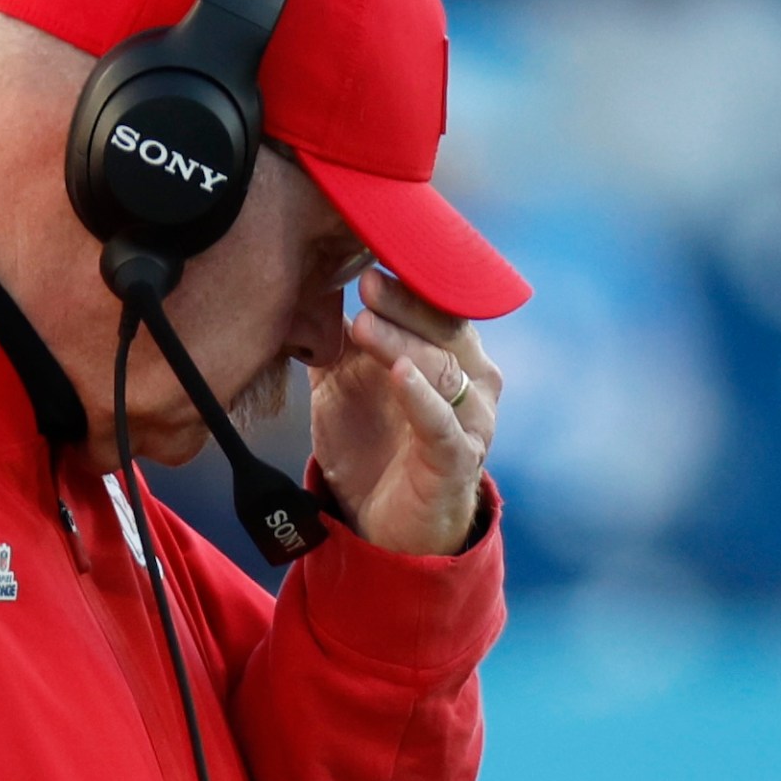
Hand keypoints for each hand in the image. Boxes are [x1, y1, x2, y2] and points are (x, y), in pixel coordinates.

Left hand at [311, 270, 501, 556]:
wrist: (385, 528)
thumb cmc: (372, 446)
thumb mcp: (343, 384)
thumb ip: (334, 338)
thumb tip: (306, 282)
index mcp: (452, 352)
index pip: (437, 301)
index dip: (407, 277)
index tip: (370, 251)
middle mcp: (473, 380)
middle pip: (445, 327)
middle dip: (405, 303)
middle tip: (366, 283)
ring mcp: (470, 421)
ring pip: (443, 370)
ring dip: (403, 343)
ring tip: (362, 324)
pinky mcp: (457, 461)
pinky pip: (442, 425)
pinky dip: (421, 398)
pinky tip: (399, 374)